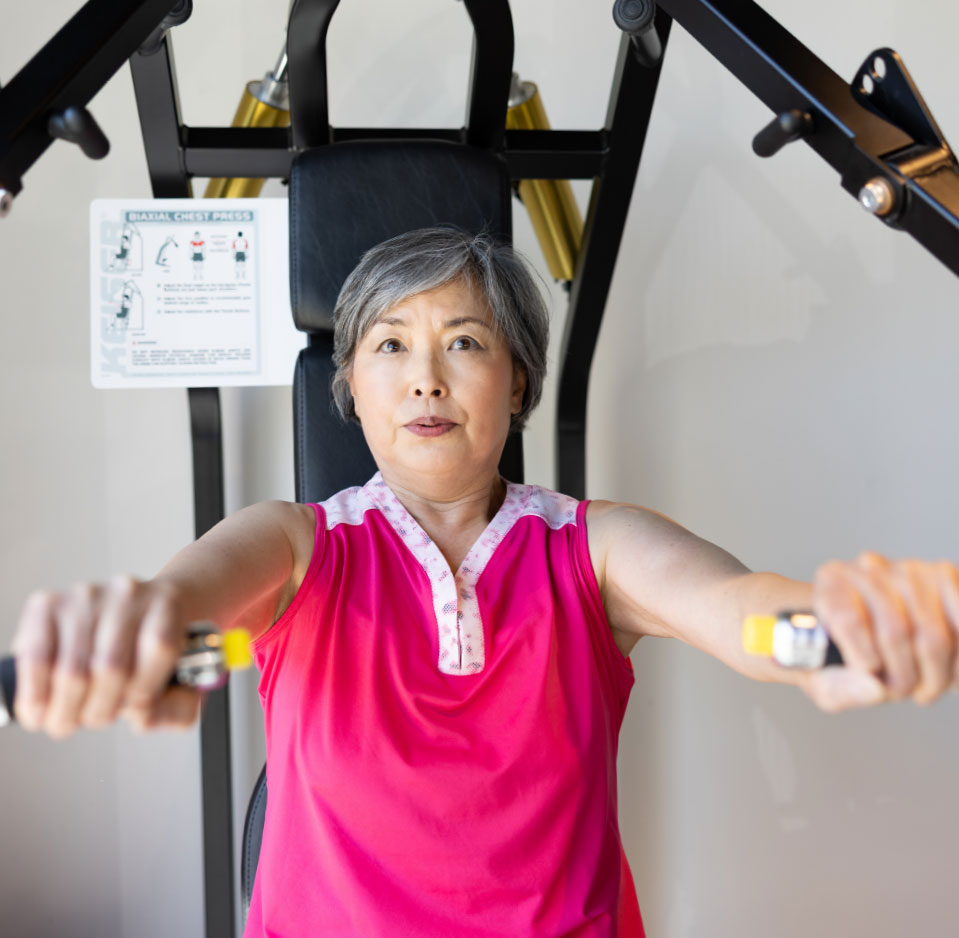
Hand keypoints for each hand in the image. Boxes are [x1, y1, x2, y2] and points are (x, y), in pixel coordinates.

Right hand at [11, 576, 199, 736]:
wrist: (129, 610)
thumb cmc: (151, 649)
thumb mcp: (183, 676)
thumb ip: (178, 707)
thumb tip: (143, 718)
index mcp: (167, 604)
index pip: (159, 648)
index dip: (145, 690)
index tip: (135, 710)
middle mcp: (126, 593)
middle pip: (111, 666)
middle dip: (100, 711)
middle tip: (95, 720)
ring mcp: (84, 595)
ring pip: (73, 670)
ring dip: (68, 710)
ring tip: (69, 719)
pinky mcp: (47, 604)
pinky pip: (36, 659)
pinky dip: (37, 694)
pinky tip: (42, 709)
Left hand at [802, 553, 958, 711]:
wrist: (870, 633)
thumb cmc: (842, 652)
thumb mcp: (824, 678)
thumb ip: (838, 687)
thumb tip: (874, 689)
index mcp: (832, 582)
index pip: (848, 619)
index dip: (863, 657)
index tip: (871, 674)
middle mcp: (870, 568)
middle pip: (896, 633)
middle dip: (902, 678)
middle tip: (899, 691)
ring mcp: (912, 570)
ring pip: (934, 637)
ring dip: (934, 676)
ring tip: (922, 686)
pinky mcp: (945, 576)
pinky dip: (958, 660)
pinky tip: (948, 670)